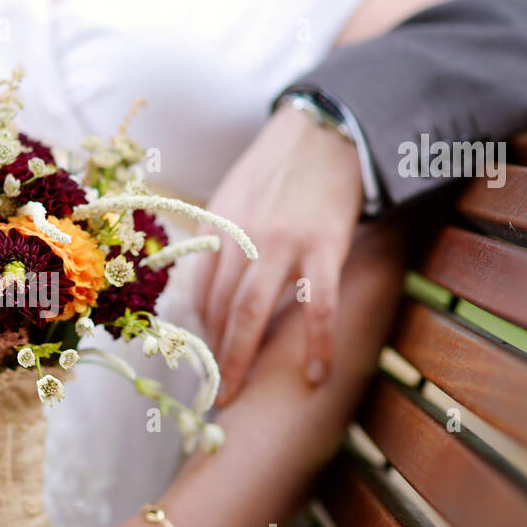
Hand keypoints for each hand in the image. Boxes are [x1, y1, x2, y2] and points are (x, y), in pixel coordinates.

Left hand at [197, 103, 361, 404]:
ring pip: (254, 312)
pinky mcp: (324, 248)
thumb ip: (220, 243)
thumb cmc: (280, 170)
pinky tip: (314, 374)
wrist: (326, 131)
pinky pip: (317, 306)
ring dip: (243, 358)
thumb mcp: (234, 198)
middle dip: (213, 356)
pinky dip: (316, 344)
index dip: (201, 331)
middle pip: (220, 309)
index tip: (205, 357)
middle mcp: (243, 239)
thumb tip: (208, 293)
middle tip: (212, 394)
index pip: (200, 292)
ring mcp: (283, 245)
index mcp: (219, 228)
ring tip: (238, 395)